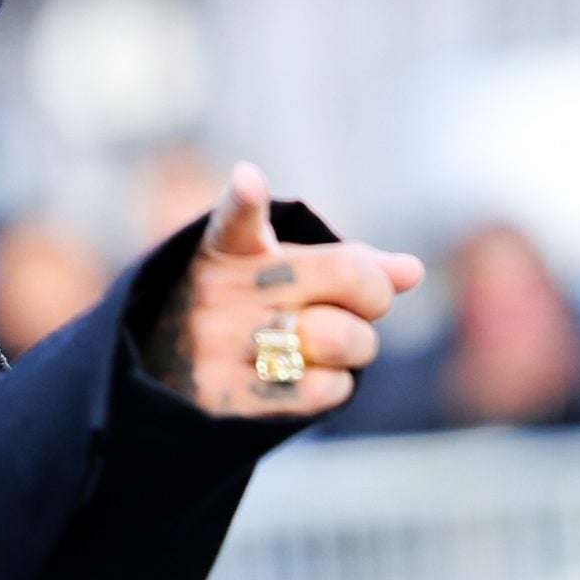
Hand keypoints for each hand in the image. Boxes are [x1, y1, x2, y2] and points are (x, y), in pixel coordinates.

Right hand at [144, 161, 424, 416]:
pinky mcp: (228, 400)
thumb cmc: (242, 315)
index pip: (235, 218)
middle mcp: (220, 295)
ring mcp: (220, 349)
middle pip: (348, 278)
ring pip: (341, 339)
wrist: (168, 383)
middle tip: (363, 306)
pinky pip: (325, 388)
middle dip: (374, 296)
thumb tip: (411, 272)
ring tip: (336, 347)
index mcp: (228, 250)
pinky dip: (335, 384)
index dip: (244, 198)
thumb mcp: (279, 273)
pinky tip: (312, 377)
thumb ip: (346, 264)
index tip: (248, 179)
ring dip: (358, 346)